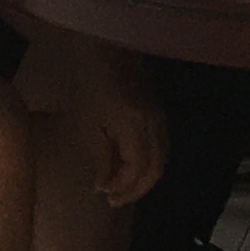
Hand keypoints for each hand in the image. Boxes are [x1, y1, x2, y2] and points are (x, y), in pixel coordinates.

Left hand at [18, 36, 166, 207]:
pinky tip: (131, 166)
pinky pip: (161, 146)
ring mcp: (159, 117)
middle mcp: (153, 124)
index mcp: (134, 126)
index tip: (104, 195)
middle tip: (115, 199)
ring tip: (123, 188)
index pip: (137, 169)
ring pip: (161, 159)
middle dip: (136, 189)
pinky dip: (149, 162)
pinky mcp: (158, 112)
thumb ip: (101, 157)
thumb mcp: (87, 124)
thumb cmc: (89, 84)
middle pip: (155, 169)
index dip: (123, 187)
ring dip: (144, 178)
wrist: (105, 51)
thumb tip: (104, 185)